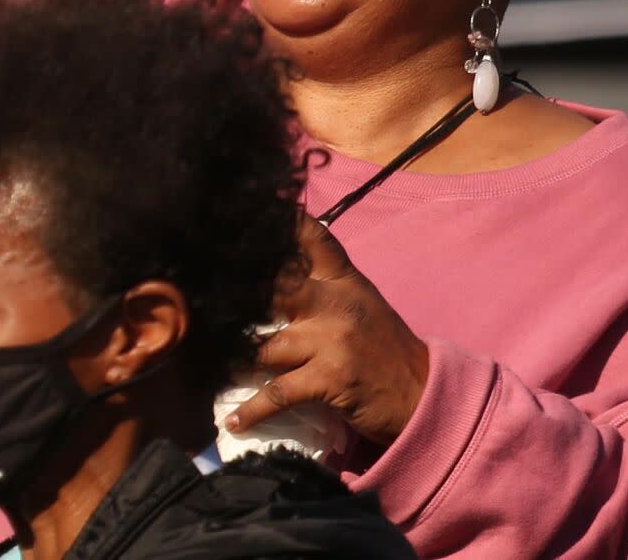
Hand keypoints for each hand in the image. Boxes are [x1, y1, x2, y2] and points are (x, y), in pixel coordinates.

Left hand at [223, 214, 427, 448]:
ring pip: (266, 344)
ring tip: (210, 363)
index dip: (285, 221)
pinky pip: (279, 392)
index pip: (315, 239)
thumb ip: (327, 287)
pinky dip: (254, 409)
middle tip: (204, 294)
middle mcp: (336, 302)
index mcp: (345, 280)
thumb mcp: (362, 304)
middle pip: (276, 286)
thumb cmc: (387, 349)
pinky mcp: (329, 378)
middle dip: (240, 293)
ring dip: (235, 359)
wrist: (422, 393)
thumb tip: (281, 277)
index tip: (256, 206)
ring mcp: (332, 339)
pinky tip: (234, 420)